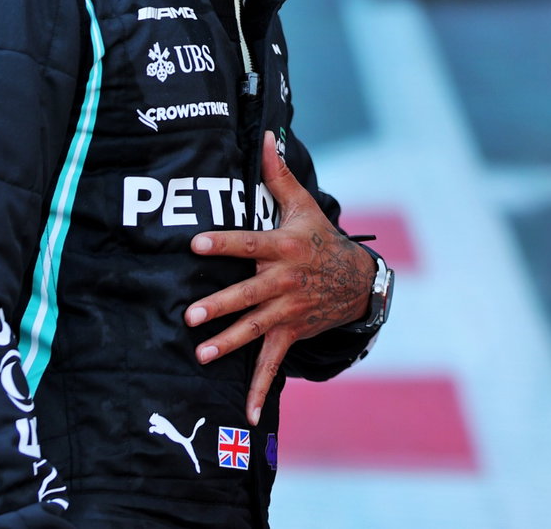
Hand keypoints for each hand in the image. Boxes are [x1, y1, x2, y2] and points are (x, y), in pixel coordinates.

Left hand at [184, 131, 373, 423]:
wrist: (359, 280)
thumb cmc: (320, 238)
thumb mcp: (302, 206)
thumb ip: (277, 175)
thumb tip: (264, 136)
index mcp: (284, 247)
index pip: (249, 244)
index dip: (223, 243)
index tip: (195, 244)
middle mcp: (285, 282)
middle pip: (249, 294)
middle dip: (222, 305)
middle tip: (190, 315)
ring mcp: (289, 311)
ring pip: (255, 329)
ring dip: (228, 343)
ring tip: (201, 354)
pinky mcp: (292, 333)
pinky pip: (272, 363)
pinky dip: (259, 389)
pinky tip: (244, 414)